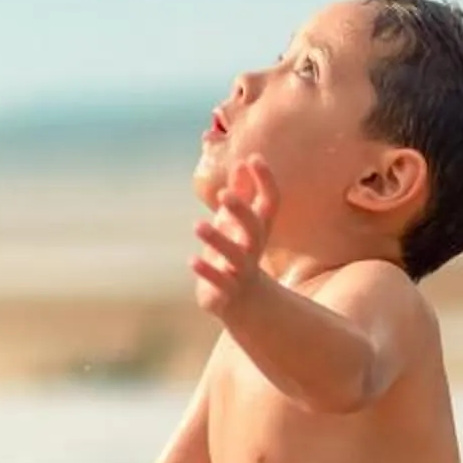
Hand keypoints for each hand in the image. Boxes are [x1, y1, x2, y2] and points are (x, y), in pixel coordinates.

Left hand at [193, 155, 279, 316]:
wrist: (247, 305)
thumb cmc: (239, 254)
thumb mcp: (239, 224)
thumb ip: (241, 195)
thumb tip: (242, 164)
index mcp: (258, 230)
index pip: (270, 203)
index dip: (266, 181)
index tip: (254, 158)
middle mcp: (254, 248)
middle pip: (255, 228)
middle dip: (241, 211)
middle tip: (224, 194)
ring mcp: (241, 271)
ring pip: (236, 256)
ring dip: (217, 240)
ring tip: (197, 225)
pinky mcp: (226, 290)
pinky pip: (219, 281)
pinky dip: (207, 271)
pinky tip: (192, 261)